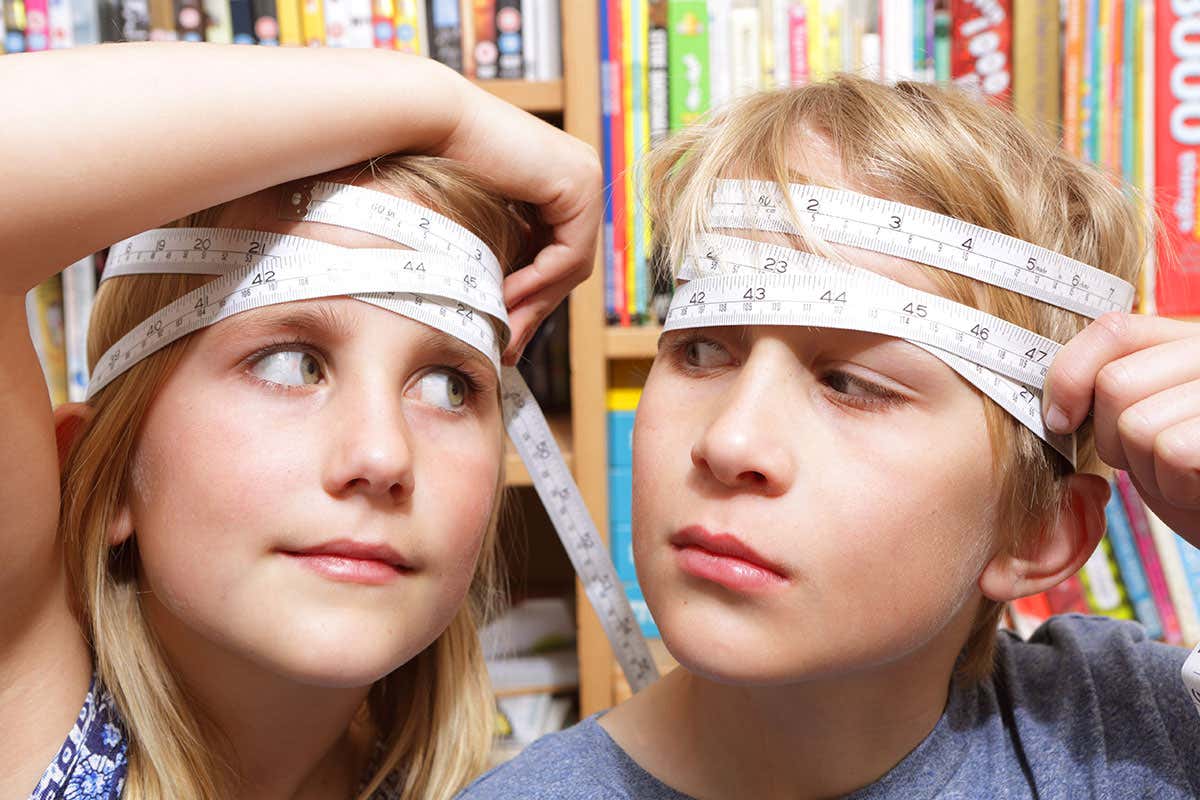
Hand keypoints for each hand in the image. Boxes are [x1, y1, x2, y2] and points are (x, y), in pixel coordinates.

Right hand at [435, 78, 602, 363]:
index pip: (559, 257)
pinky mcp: (579, 184)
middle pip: (569, 264)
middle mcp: (582, 175)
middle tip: (509, 346)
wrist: (428, 123)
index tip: (507, 335)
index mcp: (563, 182)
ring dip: (536, 303)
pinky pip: (568, 254)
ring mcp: (586, 177)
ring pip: (572, 265)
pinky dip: (538, 283)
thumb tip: (506, 314)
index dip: (534, 301)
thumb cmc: (434, 164)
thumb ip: (502, 257)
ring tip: (501, 328)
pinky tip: (504, 299)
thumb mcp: (481, 223)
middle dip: (537, 310)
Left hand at [1042, 312, 1199, 543]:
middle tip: (1146, 456)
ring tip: (1175, 472)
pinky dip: (1172, 484)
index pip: (1111, 330)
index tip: (1060, 419)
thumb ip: (1113, 382)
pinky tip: (1194, 486)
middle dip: (1112, 436)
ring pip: (1138, 424)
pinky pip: (1171, 452)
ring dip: (1144, 466)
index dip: (1070, 376)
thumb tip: (1039, 386)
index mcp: (1187, 338)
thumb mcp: (1145, 413)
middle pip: (1115, 383)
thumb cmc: (1185, 470)